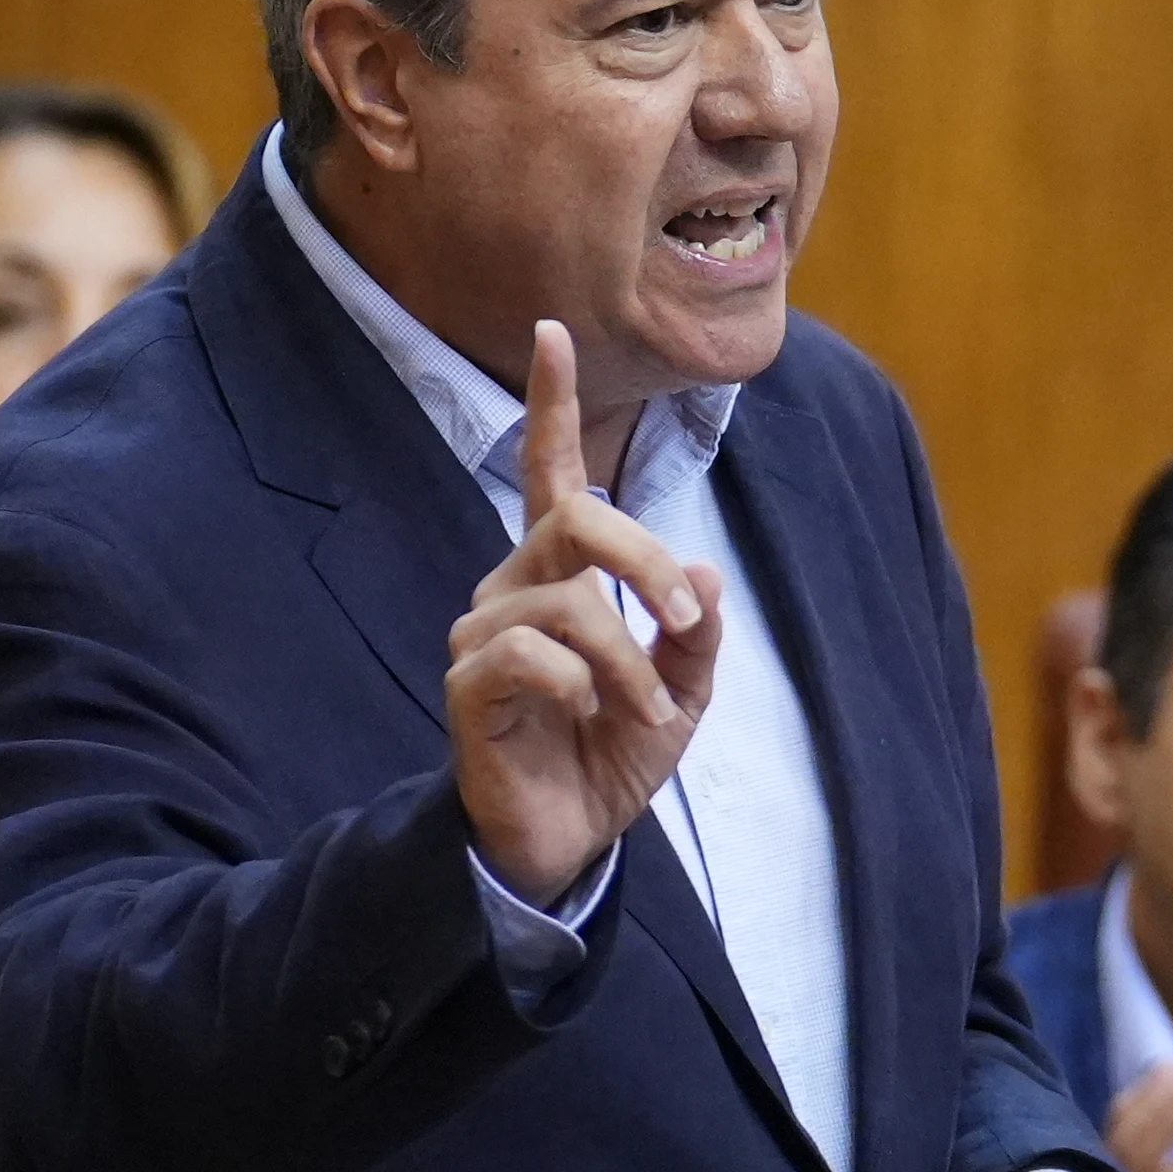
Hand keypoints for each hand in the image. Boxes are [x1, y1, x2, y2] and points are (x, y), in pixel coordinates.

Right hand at [443, 321, 723, 905]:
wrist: (567, 841)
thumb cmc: (610, 755)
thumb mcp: (682, 693)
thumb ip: (694, 634)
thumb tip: (704, 566)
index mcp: (561, 574)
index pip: (550, 474)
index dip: (551, 404)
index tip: (550, 331)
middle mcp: (513, 586)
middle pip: (579, 517)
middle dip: (649, 563)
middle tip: (689, 624)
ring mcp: (484, 632)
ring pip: (567, 599)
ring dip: (627, 658)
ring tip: (647, 711)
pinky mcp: (469, 684)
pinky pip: (527, 653)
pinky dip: (579, 684)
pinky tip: (587, 716)